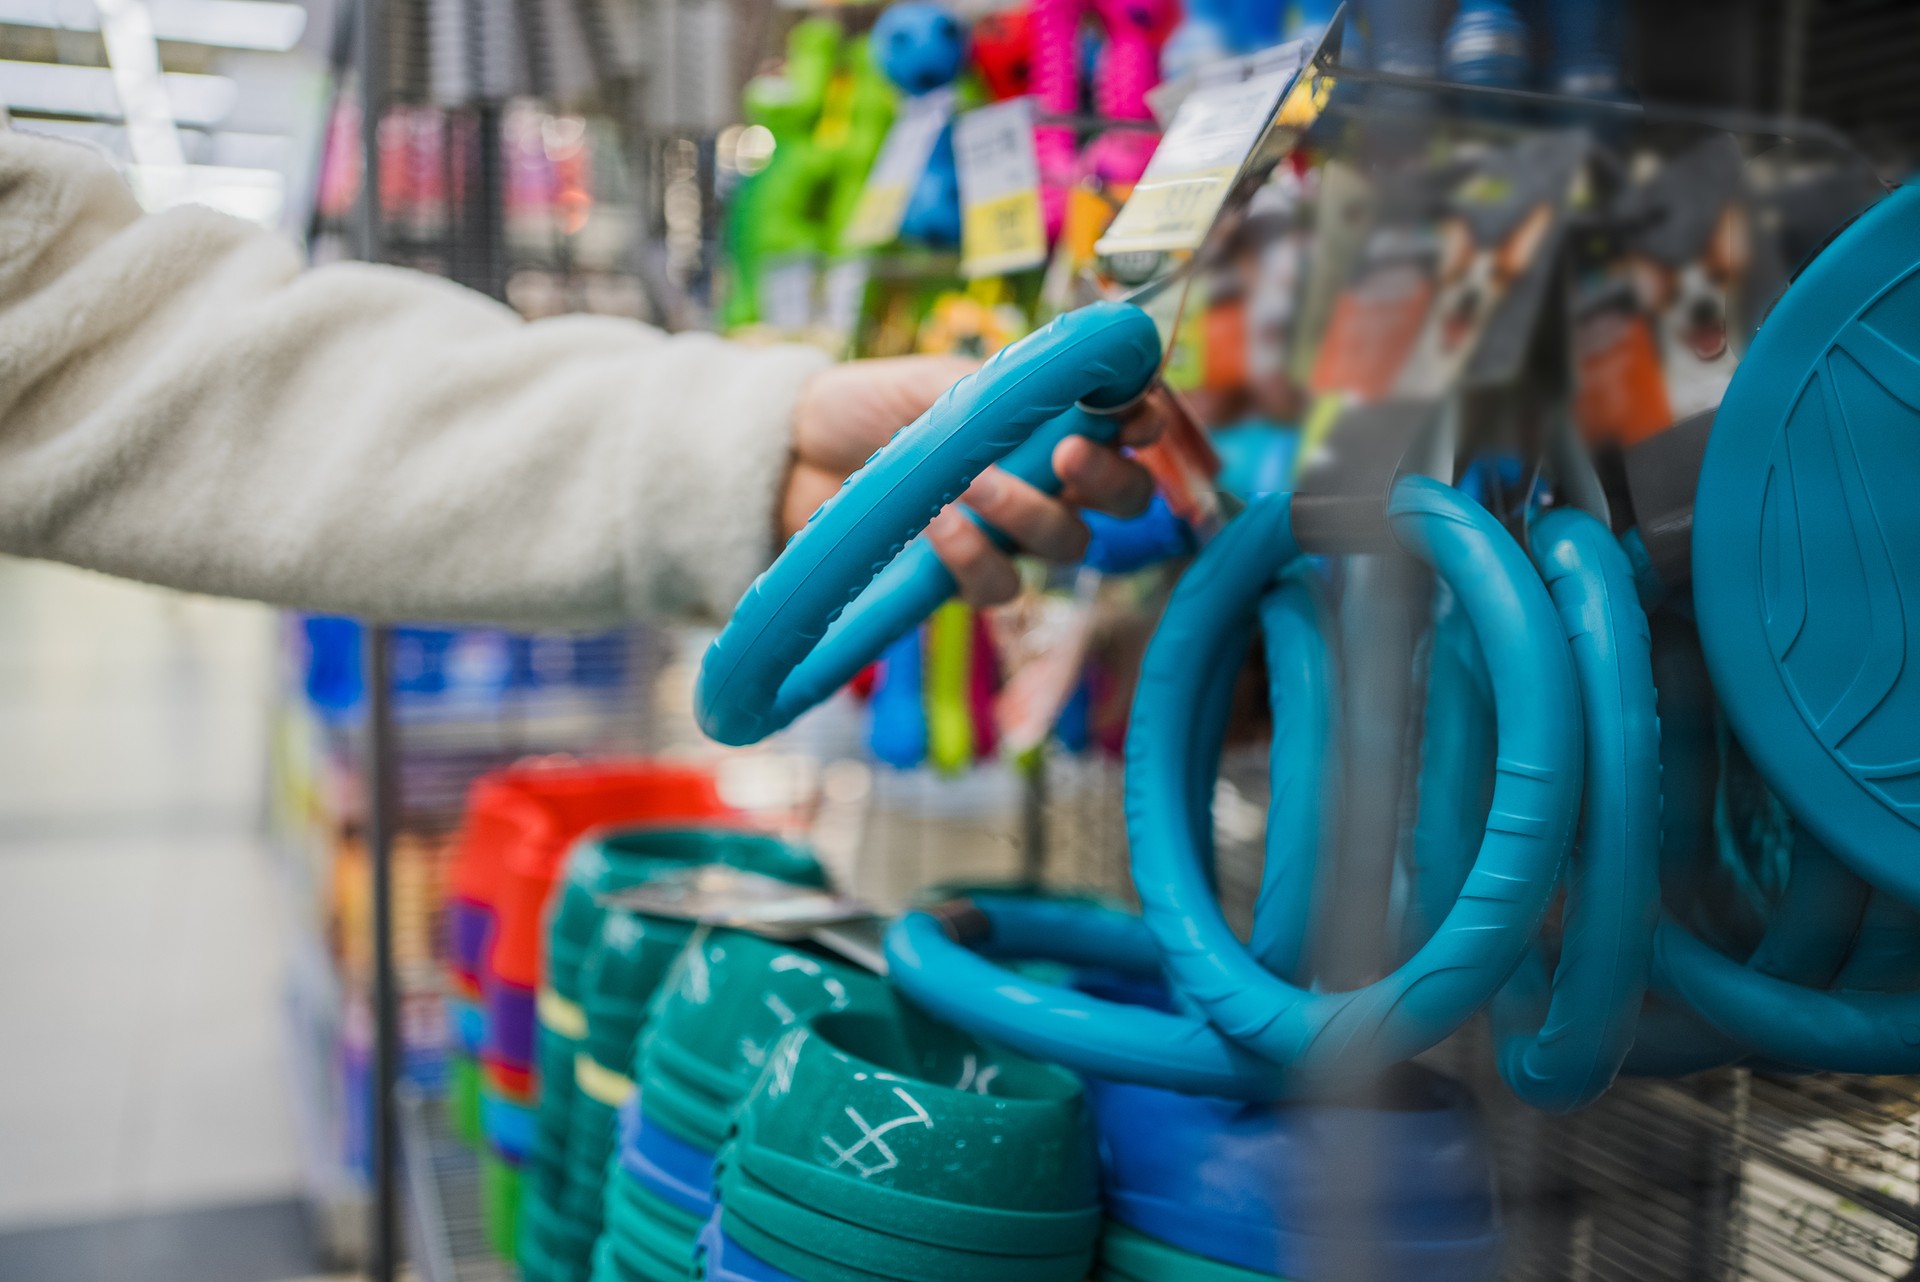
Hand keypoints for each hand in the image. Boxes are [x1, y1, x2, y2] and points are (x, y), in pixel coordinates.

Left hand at [783, 355, 1169, 605]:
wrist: (796, 452)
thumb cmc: (872, 404)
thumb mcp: (942, 380)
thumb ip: (1010, 388)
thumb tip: (1067, 382)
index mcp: (1051, 421)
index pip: (1126, 425)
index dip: (1146, 422)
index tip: (1132, 417)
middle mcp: (1047, 482)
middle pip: (1124, 498)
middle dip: (1109, 480)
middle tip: (1067, 457)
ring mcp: (1011, 533)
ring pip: (1068, 543)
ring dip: (1026, 511)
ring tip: (969, 480)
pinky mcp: (966, 578)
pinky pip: (1001, 585)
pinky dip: (974, 556)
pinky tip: (937, 524)